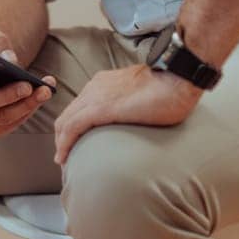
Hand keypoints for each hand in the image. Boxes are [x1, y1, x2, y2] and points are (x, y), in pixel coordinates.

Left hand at [53, 63, 201, 165]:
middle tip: (64, 155)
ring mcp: (96, 96)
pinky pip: (73, 127)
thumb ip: (130, 104)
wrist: (177, 79)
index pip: (79, 105)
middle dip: (62, 136)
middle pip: (68, 114)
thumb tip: (132, 120)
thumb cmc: (169, 88)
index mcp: (105, 82)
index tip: (73, 142)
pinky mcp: (101, 108)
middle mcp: (96, 87)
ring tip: (63, 159)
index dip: (72, 125)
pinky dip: (64, 143)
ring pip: (66, 121)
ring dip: (61, 142)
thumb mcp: (141, 95)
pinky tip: (64, 156)